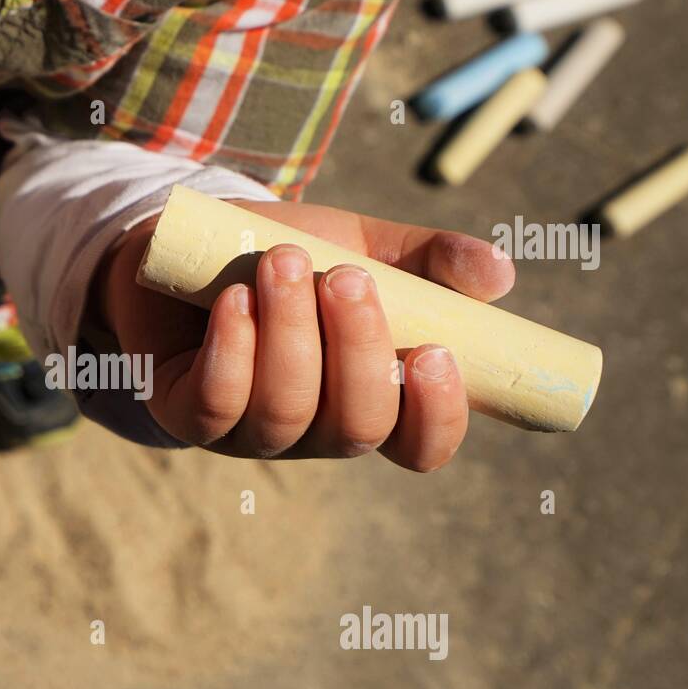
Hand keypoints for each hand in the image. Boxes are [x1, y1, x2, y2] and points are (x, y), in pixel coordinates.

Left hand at [94, 200, 515, 469]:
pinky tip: (236, 299)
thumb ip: (431, 261)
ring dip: (291, 332)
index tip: (438, 353)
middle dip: (358, 350)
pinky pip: (216, 402)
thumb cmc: (288, 256)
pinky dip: (232, 349)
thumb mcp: (365, 247)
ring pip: (286, 409)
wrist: (189, 243)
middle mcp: (315, 429)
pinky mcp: (187, 412)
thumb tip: (500, 275)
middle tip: (346, 277)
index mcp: (372, 400)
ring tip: (284, 260)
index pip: (421, 445)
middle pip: (357, 427)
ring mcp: (249, 430)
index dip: (438, 417)